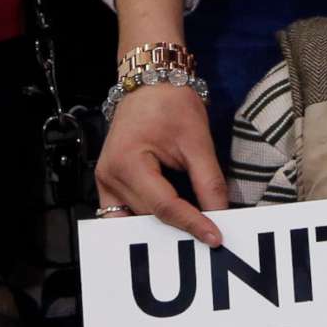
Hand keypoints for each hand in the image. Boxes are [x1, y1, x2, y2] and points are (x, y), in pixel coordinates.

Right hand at [96, 81, 228, 248]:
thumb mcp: (197, 142)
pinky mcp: (109, 184)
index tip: (215, 238)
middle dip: (178, 231)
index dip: (191, 224)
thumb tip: (221, 216)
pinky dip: (144, 224)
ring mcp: (105, 181)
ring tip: (190, 240)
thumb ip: (208, 182)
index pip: (164, 206)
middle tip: (208, 241)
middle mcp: (110, 176)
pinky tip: (165, 232)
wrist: (150, 84)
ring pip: (137, 220)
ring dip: (162, 232)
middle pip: (149, 217)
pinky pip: (124, 215)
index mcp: (128, 162)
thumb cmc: (171, 104)